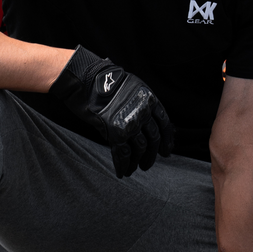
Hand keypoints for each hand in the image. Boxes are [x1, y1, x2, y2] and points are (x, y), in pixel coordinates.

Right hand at [49, 45, 173, 177]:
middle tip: (148, 164)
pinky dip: (124, 165)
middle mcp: (142, 112)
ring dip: (138, 161)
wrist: (86, 80)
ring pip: (139, 148)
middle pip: (153, 138)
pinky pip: (123, 153)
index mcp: (149, 99)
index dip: (166, 140)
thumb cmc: (105, 82)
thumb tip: (146, 125)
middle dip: (151, 154)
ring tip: (135, 169)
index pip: (164, 124)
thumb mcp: (131, 88)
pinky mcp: (115, 132)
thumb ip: (140, 105)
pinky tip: (123, 172)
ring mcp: (130, 122)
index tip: (166, 150)